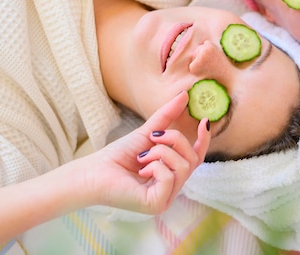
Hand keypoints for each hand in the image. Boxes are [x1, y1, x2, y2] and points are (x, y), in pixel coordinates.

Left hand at [75, 91, 210, 214]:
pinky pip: (170, 177)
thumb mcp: (147, 133)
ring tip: (142, 156)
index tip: (204, 120)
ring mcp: (166, 198)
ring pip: (183, 167)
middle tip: (153, 137)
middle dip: (175, 140)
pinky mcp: (157, 204)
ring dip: (161, 152)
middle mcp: (172, 187)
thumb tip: (184, 95)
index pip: (197, 157)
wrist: (95, 171)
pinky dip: (155, 166)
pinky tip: (141, 171)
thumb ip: (166, 116)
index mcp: (172, 172)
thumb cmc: (119, 155)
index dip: (204, 140)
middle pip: (193, 158)